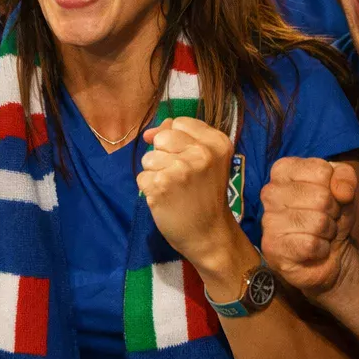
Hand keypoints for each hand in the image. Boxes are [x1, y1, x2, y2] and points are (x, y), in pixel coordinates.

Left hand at [138, 117, 243, 270]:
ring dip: (154, 174)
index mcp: (216, 142)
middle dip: (162, 156)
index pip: (179, 123)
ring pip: (148, 158)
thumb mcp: (206, 161)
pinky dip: (149, 189)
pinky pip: (142, 177)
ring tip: (173, 189)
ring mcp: (181, 169)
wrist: (210, 235)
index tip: (183, 158)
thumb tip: (149, 133)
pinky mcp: (162, 185)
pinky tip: (165, 200)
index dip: (174, 139)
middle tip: (179, 177)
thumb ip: (181, 138)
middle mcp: (201, 152)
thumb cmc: (205, 196)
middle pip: (162, 138)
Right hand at [260, 157, 357, 296]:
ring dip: (328, 231)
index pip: (322, 171)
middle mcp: (270, 192)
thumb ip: (346, 176)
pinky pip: (311, 244)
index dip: (336, 188)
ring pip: (318, 222)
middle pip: (321, 197)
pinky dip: (322, 249)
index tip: (330, 198)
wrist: (328, 255)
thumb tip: (342, 191)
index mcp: (283, 170)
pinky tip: (314, 249)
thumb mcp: (344, 188)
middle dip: (333, 212)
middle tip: (326, 219)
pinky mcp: (272, 247)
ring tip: (320, 233)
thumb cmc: (330, 215)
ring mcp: (268, 220)